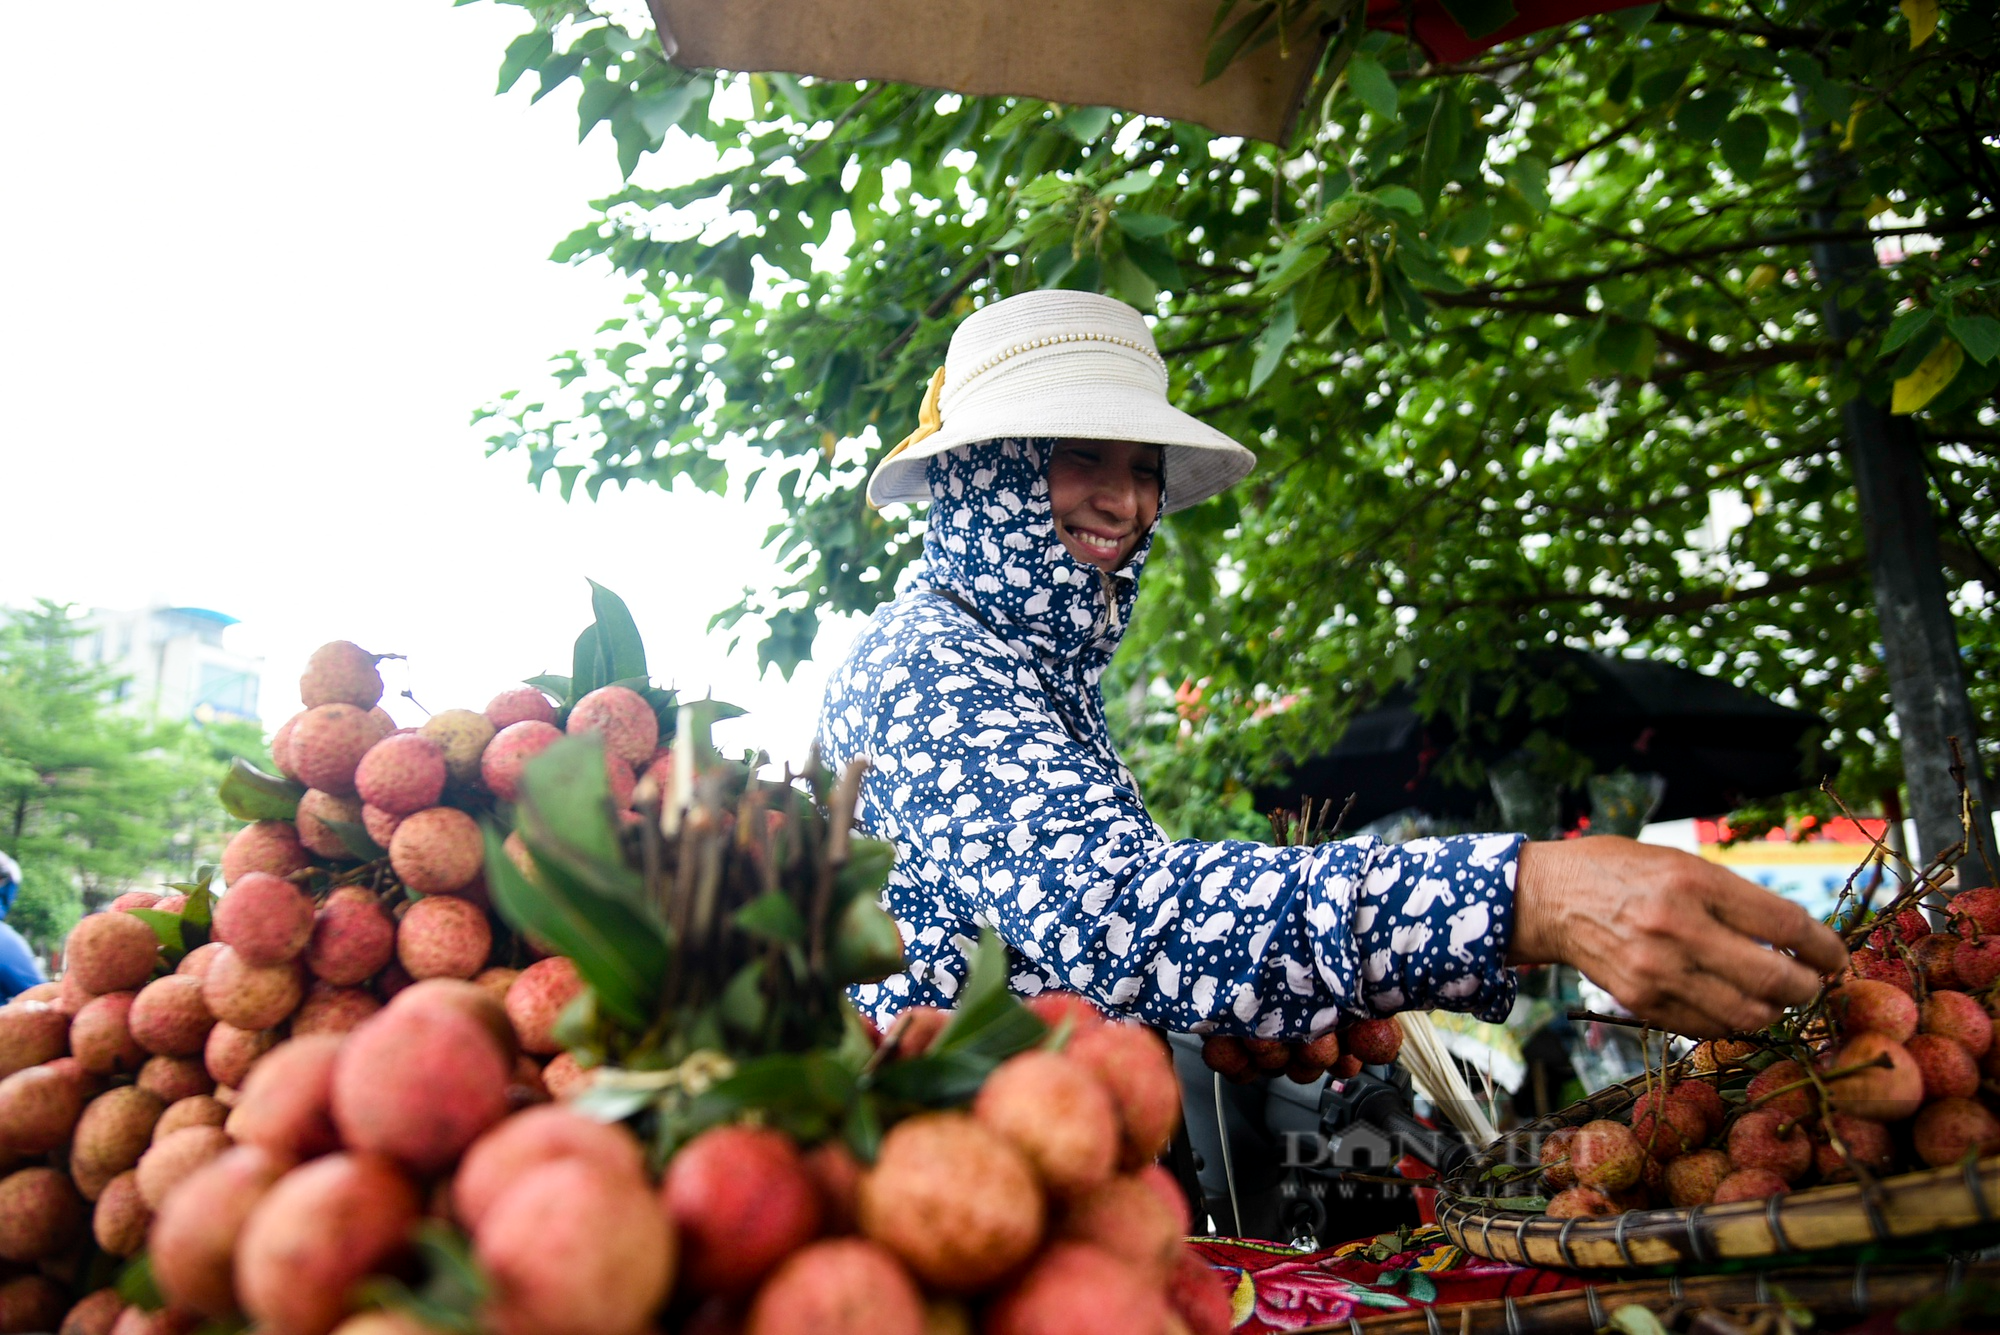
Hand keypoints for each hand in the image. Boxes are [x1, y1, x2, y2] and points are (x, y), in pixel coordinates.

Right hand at [1507, 836, 1847, 1037]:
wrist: (1550, 898)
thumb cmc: (1623, 872)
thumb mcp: (1682, 864)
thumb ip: (1735, 899)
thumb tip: (1798, 939)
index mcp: (1693, 883)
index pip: (1786, 925)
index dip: (1825, 947)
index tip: (1836, 957)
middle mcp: (1677, 929)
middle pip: (1776, 978)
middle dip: (1809, 987)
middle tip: (1812, 982)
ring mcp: (1658, 971)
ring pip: (1749, 1015)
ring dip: (1774, 1010)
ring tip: (1773, 996)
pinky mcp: (1641, 1002)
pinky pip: (1709, 1027)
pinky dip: (1732, 1021)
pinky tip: (1731, 1002)